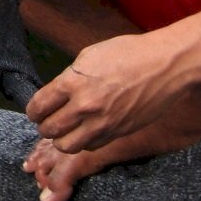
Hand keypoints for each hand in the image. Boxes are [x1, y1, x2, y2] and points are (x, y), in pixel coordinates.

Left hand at [26, 30, 197, 151]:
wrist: (166, 64)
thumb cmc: (129, 53)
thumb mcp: (89, 56)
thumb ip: (69, 78)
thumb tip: (56, 94)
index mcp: (72, 81)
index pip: (38, 106)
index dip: (33, 110)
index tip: (36, 111)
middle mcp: (85, 105)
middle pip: (48, 129)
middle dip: (44, 125)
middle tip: (49, 120)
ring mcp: (103, 122)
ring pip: (66, 145)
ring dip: (61, 139)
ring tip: (66, 130)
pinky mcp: (119, 131)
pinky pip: (90, 146)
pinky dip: (84, 142)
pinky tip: (87, 131)